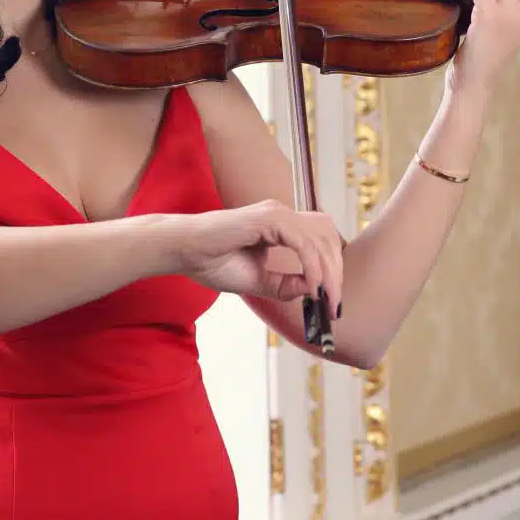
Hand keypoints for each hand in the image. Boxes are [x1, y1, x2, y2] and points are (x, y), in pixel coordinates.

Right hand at [171, 200, 343, 315]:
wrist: (183, 252)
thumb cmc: (213, 262)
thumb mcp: (258, 281)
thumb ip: (285, 285)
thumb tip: (315, 290)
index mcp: (281, 225)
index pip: (321, 240)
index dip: (332, 269)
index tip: (331, 302)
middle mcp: (282, 214)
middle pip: (327, 238)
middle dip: (336, 273)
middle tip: (334, 307)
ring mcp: (276, 213)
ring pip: (320, 238)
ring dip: (328, 272)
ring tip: (326, 300)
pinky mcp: (267, 218)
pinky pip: (302, 242)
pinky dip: (312, 265)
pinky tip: (312, 287)